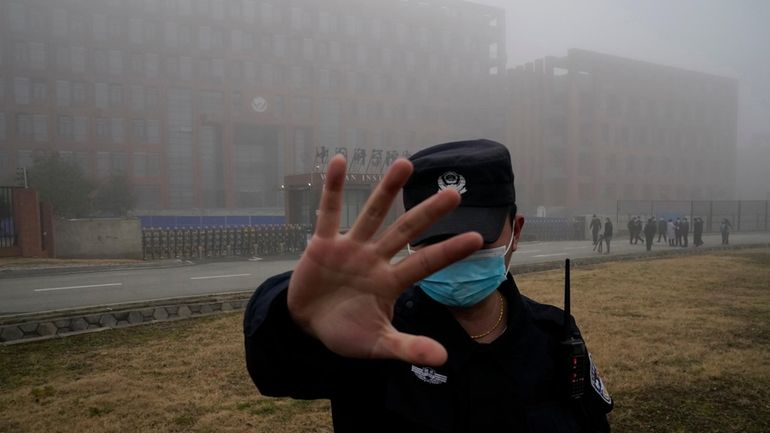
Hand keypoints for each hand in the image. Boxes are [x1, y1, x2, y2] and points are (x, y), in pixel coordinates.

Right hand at [288, 155, 482, 366]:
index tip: (477, 237)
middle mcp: (375, 258)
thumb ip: (407, 348)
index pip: (425, 264)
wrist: (307, 325)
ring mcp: (350, 248)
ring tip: (405, 163)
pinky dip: (331, 188)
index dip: (448, 251)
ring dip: (387, 190)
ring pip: (371, 214)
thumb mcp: (377, 344)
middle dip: (428, 213)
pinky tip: (338, 161)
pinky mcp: (323, 243)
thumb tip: (444, 360)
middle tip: (455, 193)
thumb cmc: (345, 333)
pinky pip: (327, 212)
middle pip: (406, 231)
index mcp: (391, 282)